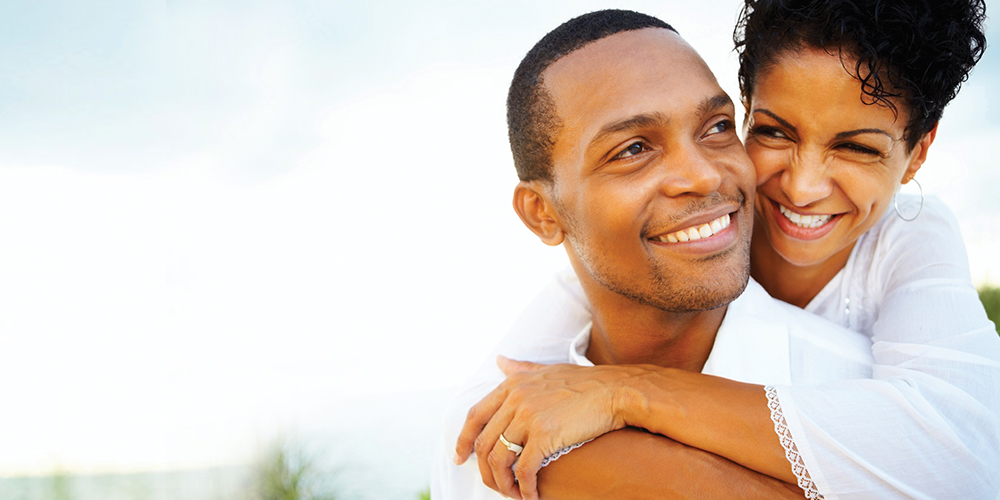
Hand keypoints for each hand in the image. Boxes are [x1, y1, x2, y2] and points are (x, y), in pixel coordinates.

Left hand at [454, 356, 644, 499]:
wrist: (616, 391)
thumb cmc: (586, 383)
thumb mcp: (546, 369)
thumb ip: (520, 368)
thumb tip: (499, 361)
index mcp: (512, 385)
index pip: (475, 416)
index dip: (463, 440)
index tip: (460, 458)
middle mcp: (515, 399)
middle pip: (485, 443)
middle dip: (484, 470)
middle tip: (494, 486)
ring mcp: (528, 417)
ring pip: (500, 459)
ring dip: (503, 483)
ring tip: (514, 494)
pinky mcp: (545, 435)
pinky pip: (524, 469)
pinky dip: (524, 488)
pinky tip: (530, 497)